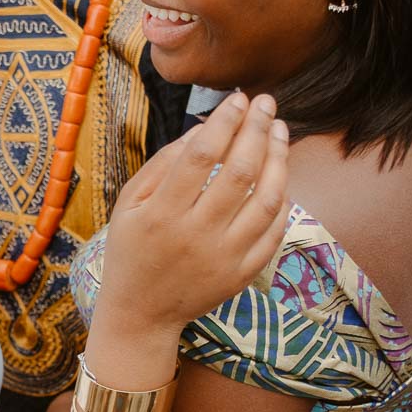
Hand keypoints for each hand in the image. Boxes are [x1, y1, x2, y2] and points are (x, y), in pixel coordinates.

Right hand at [90, 92, 289, 350]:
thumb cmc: (131, 249)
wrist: (142, 312)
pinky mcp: (243, 274)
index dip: (224, 122)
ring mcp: (224, 257)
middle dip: (257, 130)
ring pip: (266, 200)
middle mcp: (196, 235)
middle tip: (266, 103)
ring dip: (278, 159)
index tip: (238, 98)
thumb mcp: (129, 204)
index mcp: (162, 214)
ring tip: (279, 131)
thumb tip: (204, 128)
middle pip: (239, 172)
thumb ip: (163, 164)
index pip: (201, 156)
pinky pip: (274, 231)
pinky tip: (280, 174)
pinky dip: (282, 199)